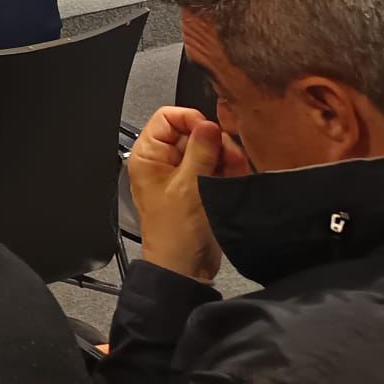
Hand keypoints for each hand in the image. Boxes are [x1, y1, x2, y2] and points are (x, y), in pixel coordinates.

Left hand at [125, 105, 236, 282]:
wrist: (185, 267)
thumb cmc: (174, 234)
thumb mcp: (188, 187)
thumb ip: (200, 151)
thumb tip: (208, 124)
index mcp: (148, 155)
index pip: (168, 116)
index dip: (191, 121)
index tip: (209, 134)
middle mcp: (163, 160)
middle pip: (193, 132)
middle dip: (214, 143)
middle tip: (228, 158)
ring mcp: (182, 173)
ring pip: (208, 148)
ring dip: (225, 158)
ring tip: (234, 171)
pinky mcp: (198, 185)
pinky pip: (216, 166)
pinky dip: (228, 170)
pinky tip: (234, 179)